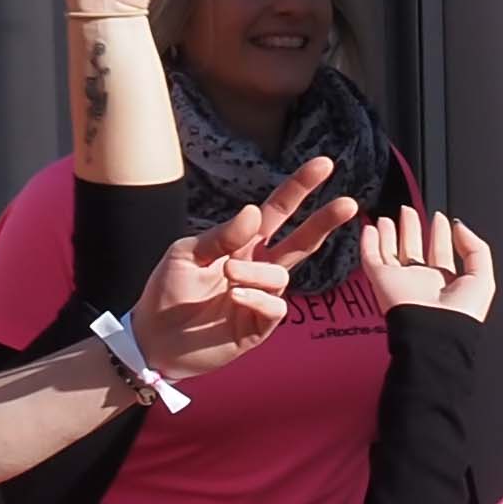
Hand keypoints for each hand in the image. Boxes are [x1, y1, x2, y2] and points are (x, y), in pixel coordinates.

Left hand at [126, 158, 349, 384]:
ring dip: (256, 272)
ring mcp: (261, 297)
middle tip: (349, 203)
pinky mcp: (258, 325)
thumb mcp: (186, 253)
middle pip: (301, 241)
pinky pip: (275, 307)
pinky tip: (235, 296)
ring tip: (228, 276)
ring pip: (281, 276)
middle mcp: (257, 267)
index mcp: (241, 243)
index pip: (277, 211)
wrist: (153, 338)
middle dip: (324, 221)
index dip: (300, 188)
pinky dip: (257, 297)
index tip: (325, 164)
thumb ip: (221, 235)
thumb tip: (254, 212)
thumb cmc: (167, 292)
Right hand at [362, 206, 493, 321]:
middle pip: (414, 248)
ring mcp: (400, 280)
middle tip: (410, 210)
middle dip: (412, 228)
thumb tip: (459, 226)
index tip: (439, 217)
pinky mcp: (382, 281)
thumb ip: (475, 247)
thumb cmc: (461, 316)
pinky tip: (370, 228)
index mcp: (446, 282)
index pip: (441, 251)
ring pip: (390, 251)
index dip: (440, 233)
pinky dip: (368, 242)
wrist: (435, 335)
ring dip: (388, 233)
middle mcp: (422, 281)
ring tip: (387, 217)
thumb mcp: (483, 277)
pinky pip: (371, 258)